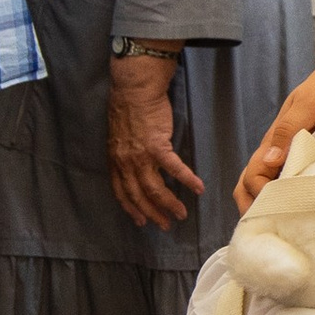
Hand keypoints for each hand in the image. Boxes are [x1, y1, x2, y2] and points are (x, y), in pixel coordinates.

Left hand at [107, 60, 202, 226]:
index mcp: (116, 160)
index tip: (141, 221)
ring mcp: (141, 155)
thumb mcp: (118, 137)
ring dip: (169, 204)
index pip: (121, 192)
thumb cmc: (128, 108)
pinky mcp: (158, 146)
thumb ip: (124, 154)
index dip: (131, 209)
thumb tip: (134, 165)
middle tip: (165, 225)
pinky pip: (174, 168)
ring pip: (154, 188)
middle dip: (152, 213)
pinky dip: (187, 180)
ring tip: (181, 214)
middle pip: (138, 195)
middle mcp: (125, 162)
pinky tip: (198, 188)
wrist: (134, 90)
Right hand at [236, 37, 314, 211]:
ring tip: (282, 227)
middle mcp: (280, 149)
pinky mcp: (312, 157)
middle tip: (267, 229)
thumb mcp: (308, 103)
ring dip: (270, 205)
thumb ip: (288, 130)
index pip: (253, 174)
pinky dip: (290, 198)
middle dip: (253, 206)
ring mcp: (294, 154)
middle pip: (252, 183)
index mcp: (275, 138)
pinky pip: (293, 181)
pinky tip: (303, 212)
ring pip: (270, 185)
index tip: (277, 207)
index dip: (259, 194)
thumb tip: (269, 161)